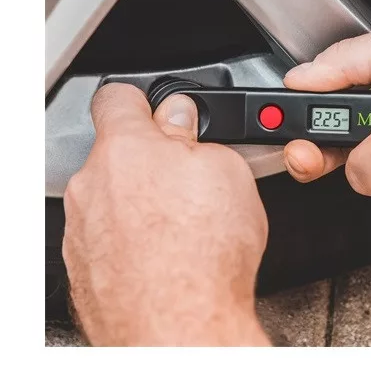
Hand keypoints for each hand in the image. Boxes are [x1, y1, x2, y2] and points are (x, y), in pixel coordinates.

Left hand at [63, 83, 269, 345]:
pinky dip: (132, 234)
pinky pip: (108, 232)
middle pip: (119, 151)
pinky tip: (165, 252)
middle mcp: (93, 185)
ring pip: (113, 194)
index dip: (145, 102)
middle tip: (187, 178)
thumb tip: (185, 122)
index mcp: (126, 149)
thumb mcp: (227, 173)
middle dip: (151, 157)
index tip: (162, 115)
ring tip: (181, 225)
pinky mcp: (84, 263)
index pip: (119, 98)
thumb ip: (196, 137)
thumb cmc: (204, 259)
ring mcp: (84, 227)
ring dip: (142, 199)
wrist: (182, 331)